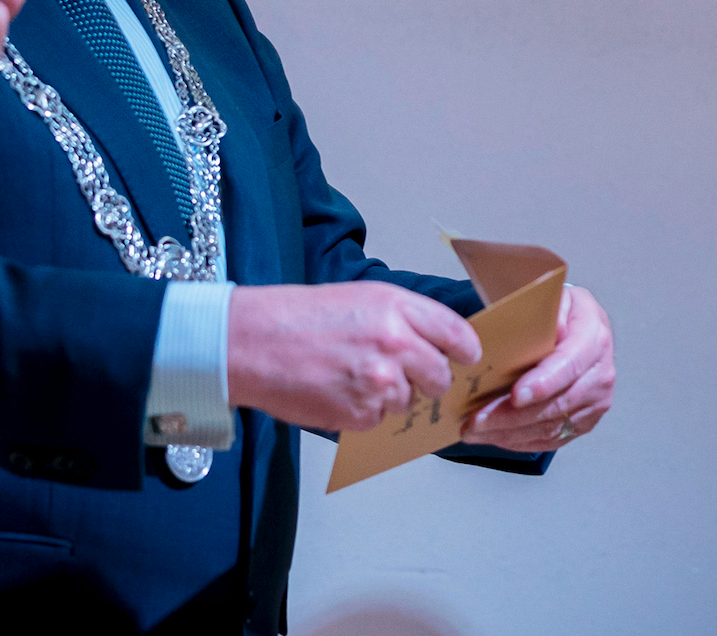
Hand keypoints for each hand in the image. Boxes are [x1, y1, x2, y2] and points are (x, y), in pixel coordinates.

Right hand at [227, 281, 482, 430]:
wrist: (252, 342)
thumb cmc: (301, 316)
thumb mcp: (361, 297)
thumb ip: (404, 319)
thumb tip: (435, 345)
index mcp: (398, 308)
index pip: (457, 335)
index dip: (465, 350)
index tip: (464, 358)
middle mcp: (395, 343)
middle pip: (441, 376)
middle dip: (430, 380)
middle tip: (405, 374)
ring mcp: (380, 382)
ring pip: (409, 402)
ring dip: (391, 396)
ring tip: (353, 376)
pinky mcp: (360, 414)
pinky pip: (379, 420)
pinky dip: (364, 412)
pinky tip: (338, 392)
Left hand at [461, 284, 613, 451]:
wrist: (585, 328)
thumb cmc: (562, 313)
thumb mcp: (554, 298)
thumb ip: (546, 311)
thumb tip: (545, 330)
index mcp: (593, 338)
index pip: (568, 365)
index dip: (543, 383)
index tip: (516, 396)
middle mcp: (600, 373)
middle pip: (556, 404)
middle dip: (512, 416)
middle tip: (476, 421)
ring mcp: (596, 401)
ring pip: (551, 427)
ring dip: (510, 433)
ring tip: (474, 431)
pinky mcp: (586, 421)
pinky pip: (552, 440)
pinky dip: (520, 442)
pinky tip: (494, 437)